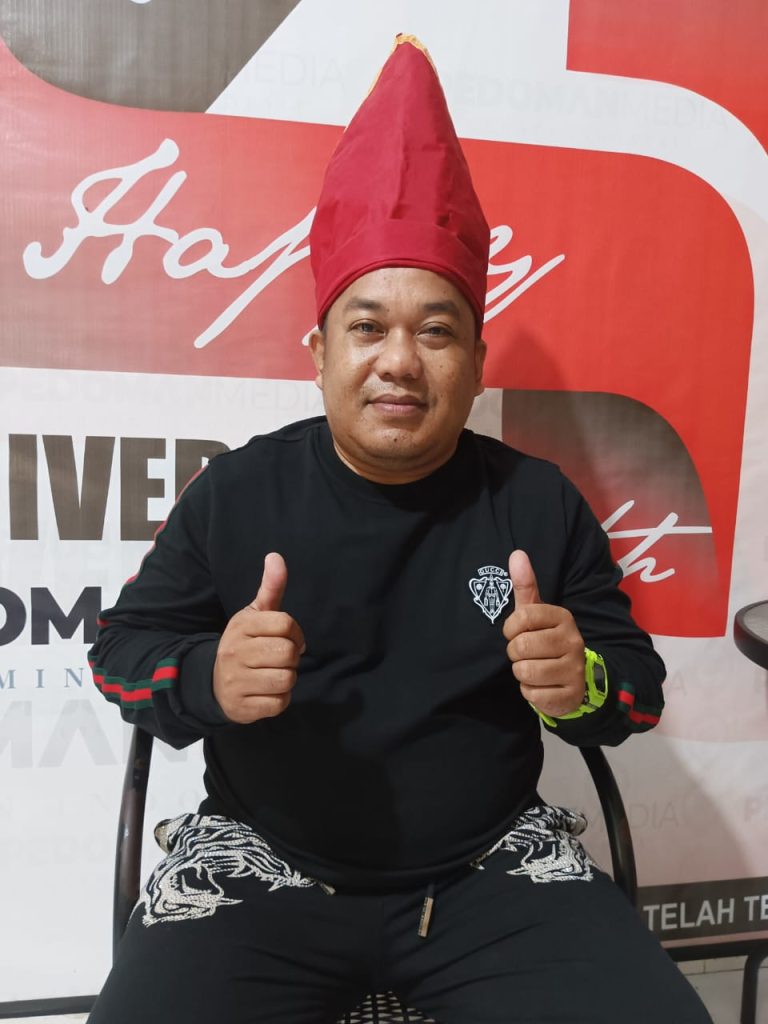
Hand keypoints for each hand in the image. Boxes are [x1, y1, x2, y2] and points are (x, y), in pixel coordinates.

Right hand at [213, 552, 304, 723]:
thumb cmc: (244, 644)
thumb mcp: (254, 615)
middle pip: (288, 653)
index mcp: (241, 626)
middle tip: (281, 659)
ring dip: (287, 678)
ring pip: (286, 679)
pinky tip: (266, 691)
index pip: (285, 624)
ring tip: (274, 674)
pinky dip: (280, 698)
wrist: (213, 683)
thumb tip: (276, 556)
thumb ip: (270, 587)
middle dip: (292, 657)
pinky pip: (279, 703)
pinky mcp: (243, 707)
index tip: (289, 638)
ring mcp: (237, 681)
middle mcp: (235, 651)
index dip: (296, 633)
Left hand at [502, 550, 585, 717]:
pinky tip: (542, 685)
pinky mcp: (571, 694)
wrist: (574, 678)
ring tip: (534, 668)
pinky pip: (534, 694)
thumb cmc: (545, 639)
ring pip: (525, 672)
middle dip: (515, 654)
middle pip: (520, 647)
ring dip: (522, 673)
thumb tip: (517, 553)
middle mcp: (573, 640)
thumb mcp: (535, 613)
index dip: (510, 628)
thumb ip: (525, 585)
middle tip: (525, 654)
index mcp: (563, 617)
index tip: (514, 633)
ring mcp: (574, 669)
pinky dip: (531, 692)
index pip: (522, 617)